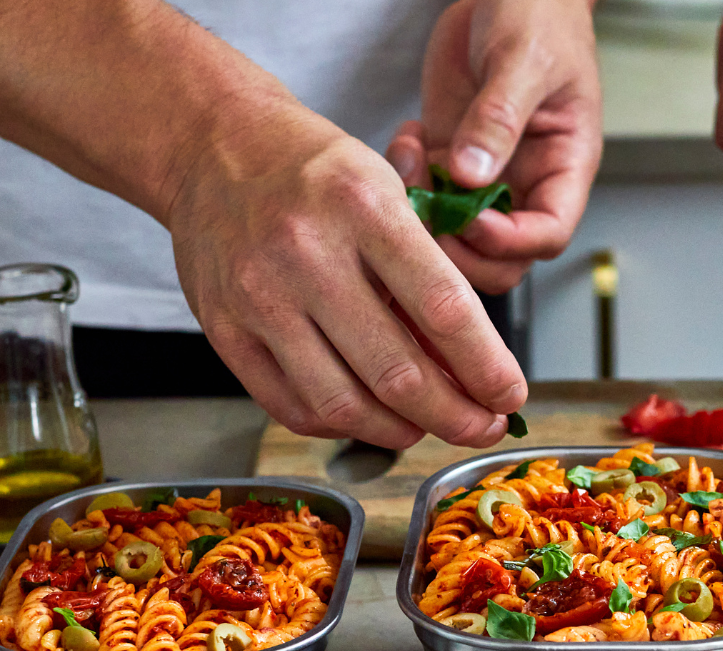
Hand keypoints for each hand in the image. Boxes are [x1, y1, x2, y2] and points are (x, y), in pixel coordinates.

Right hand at [166, 103, 525, 448]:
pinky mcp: (224, 330)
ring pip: (344, 406)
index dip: (486, 367)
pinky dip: (341, 426)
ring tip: (426, 425)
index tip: (510, 395)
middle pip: (397, 372)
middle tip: (482, 426)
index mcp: (363, 206)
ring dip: (400, 431)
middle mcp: (307, 253)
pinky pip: (292, 407)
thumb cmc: (315, 171)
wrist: (211, 146)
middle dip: (456, 416)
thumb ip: (426, 274)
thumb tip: (469, 369)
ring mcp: (259, 297)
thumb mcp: (388, 191)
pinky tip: (368, 415)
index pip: (443, 309)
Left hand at [387, 0, 601, 292]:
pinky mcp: (449, 157)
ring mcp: (484, 174)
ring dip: (424, 215)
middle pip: (500, 257)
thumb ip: (498, 120)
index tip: (473, 219)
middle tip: (429, 213)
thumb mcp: (524, 61)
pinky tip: (406, 140)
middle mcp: (525, 180)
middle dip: (460, 247)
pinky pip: (424, 195)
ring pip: (456, 235)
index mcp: (563, 166)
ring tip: (411, 161)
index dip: (509, 240)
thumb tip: (474, 177)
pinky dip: (404, 181)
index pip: (546, 234)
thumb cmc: (540, 16)